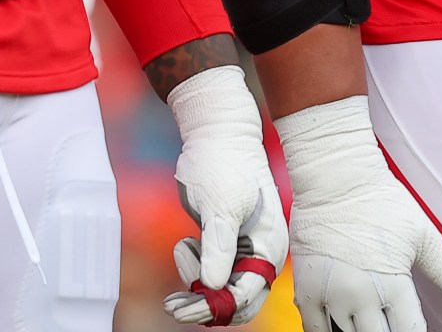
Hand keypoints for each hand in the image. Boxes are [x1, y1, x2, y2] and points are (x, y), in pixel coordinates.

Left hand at [165, 67, 286, 325]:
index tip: (183, 306)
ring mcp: (245, 249)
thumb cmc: (222, 164)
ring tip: (181, 249)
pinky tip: (184, 243)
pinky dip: (196, 268)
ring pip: (221, 288)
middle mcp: (262, 253)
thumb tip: (214, 286)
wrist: (217, 134)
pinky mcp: (228, 243)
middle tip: (172, 302)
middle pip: (236, 300)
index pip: (245, 295)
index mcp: (269, 247)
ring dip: (196, 284)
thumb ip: (219, 247)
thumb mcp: (219, 206)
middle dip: (204, 304)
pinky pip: (213, 271)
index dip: (214, 306)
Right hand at [275, 97, 441, 331]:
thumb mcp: (425, 236)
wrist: (336, 179)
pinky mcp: (306, 291)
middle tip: (392, 321)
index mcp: (394, 284)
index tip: (416, 329)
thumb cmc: (382, 202)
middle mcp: (361, 296)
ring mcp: (331, 296)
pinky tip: (343, 324)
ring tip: (371, 320)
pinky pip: (314, 330)